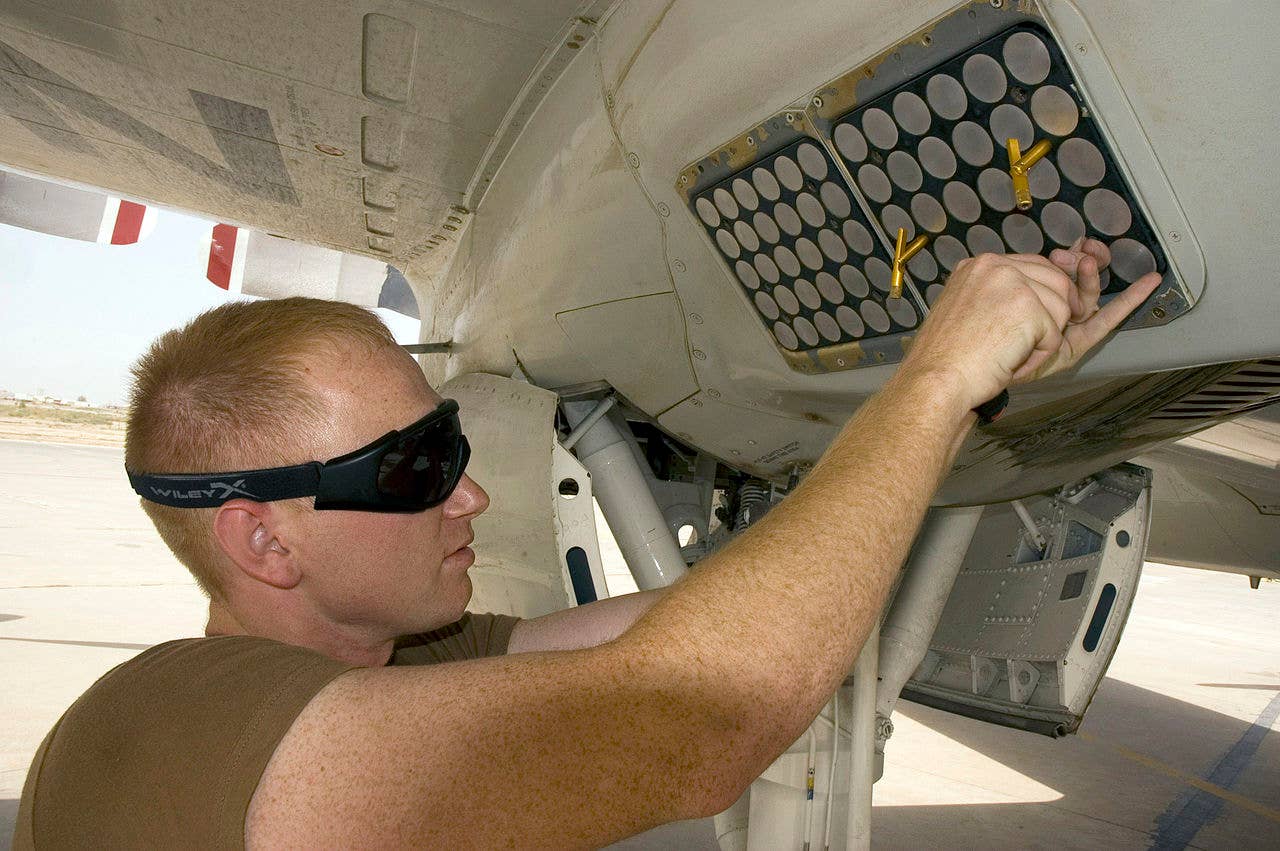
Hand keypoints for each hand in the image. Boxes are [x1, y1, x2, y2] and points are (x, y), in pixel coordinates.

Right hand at [903, 240, 1161, 411]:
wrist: (935, 381)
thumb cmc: (947, 360)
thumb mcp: (971, 313)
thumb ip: (1001, 297)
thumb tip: (1045, 290)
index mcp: (978, 266)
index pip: (1033, 265)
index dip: (1052, 286)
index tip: (1069, 290)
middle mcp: (995, 265)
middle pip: (1057, 280)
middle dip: (1060, 311)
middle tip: (1032, 343)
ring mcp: (1012, 282)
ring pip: (1061, 307)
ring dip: (1043, 339)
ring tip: (1007, 355)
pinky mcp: (1028, 305)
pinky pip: (1055, 333)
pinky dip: (1039, 355)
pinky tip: (1011, 362)